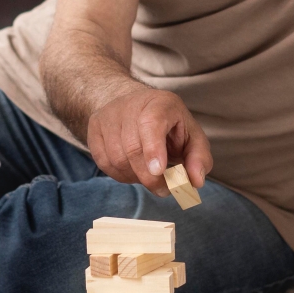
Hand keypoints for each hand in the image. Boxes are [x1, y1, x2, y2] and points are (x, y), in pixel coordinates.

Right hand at [85, 86, 211, 192]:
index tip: (158, 171)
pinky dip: (120, 175)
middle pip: (132, 147)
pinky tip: (133, 171)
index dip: (153, 148)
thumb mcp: (192, 137)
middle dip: (148, 176)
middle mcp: (130, 104)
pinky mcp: (94, 127)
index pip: (151, 123)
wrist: (137, 107)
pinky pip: (104, 162)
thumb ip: (199, 158)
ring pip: (116, 158)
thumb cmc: (170, 126)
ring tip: (149, 175)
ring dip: (135, 177)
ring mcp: (109, 115)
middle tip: (163, 189)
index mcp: (160, 103)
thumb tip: (196, 181)